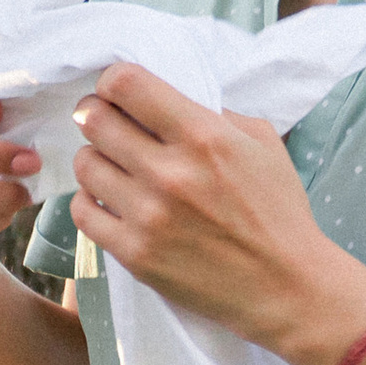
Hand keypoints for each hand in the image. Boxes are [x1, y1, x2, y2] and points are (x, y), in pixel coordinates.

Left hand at [67, 64, 365, 364]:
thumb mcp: (260, 142)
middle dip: (92, 114)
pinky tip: (105, 198)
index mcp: (204, 135)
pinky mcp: (134, 254)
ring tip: (108, 163)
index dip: (111, 80)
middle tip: (99, 121)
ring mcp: (147, 216)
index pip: (128, 84)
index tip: (114, 89)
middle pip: (95, 122)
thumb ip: (213, 114)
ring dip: (91, 158)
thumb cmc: (277, 210)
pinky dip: (87, 200)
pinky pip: (82, 214)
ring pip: (84, 167)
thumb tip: (167, 99)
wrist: (282, 284)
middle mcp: (170, 173)